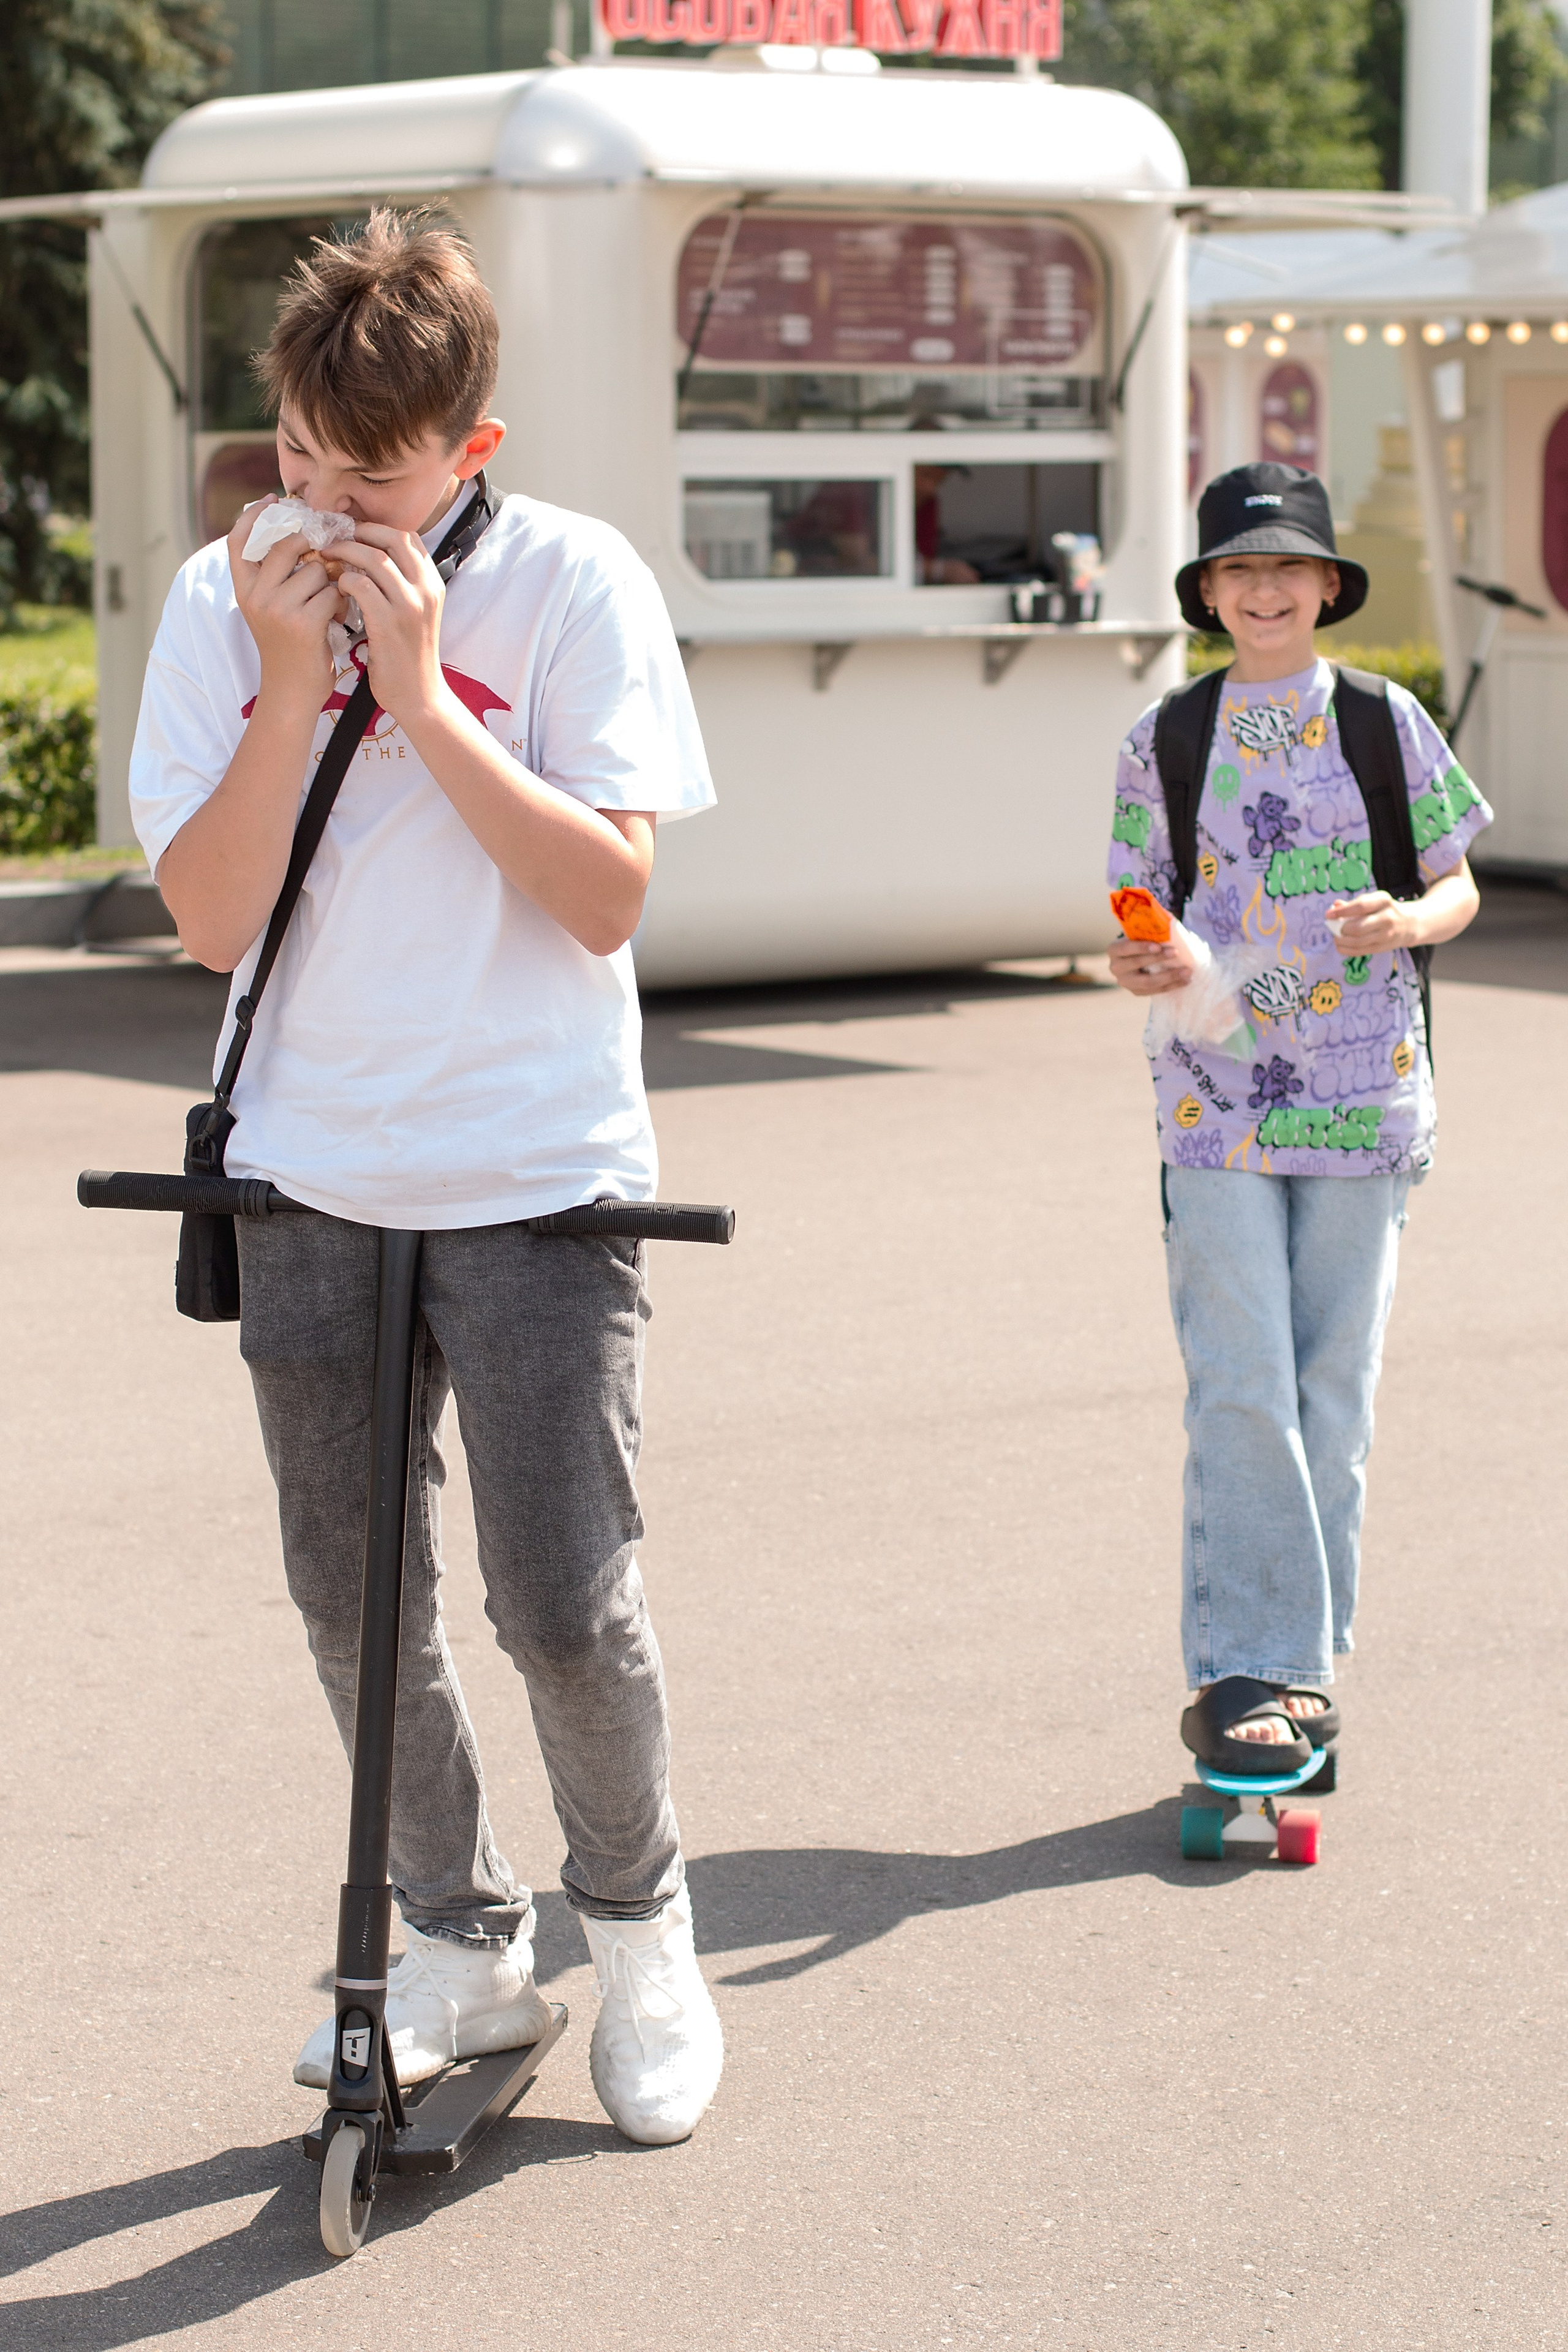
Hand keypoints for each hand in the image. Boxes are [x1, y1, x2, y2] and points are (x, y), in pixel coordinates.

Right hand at [227, 498, 343, 715]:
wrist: (292, 693)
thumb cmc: (289, 648)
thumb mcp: (271, 609)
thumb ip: (276, 576)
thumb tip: (299, 533)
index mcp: (244, 590)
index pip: (239, 540)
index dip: (254, 515)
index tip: (274, 500)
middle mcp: (256, 596)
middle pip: (286, 545)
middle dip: (313, 547)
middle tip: (329, 551)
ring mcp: (277, 609)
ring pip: (316, 569)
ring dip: (332, 582)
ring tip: (332, 603)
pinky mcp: (303, 623)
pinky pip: (332, 592)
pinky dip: (342, 602)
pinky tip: (339, 618)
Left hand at [331, 522, 447, 728]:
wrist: (419, 696)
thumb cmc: (409, 657)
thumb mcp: (415, 614)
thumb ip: (402, 586)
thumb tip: (370, 559)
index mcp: (433, 584)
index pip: (408, 537)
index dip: (378, 528)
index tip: (354, 532)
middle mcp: (426, 590)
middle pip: (392, 538)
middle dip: (359, 533)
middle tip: (334, 538)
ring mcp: (409, 606)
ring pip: (374, 558)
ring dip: (345, 553)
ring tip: (327, 558)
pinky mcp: (389, 623)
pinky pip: (361, 586)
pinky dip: (344, 581)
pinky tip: (336, 589)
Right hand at [1108, 931, 1198, 995]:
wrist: (1138, 955)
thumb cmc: (1142, 940)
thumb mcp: (1142, 932)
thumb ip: (1152, 927)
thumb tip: (1170, 920)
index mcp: (1114, 949)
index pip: (1125, 948)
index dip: (1141, 948)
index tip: (1158, 946)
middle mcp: (1115, 967)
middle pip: (1137, 965)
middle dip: (1158, 959)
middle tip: (1176, 953)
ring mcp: (1125, 982)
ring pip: (1147, 982)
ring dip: (1169, 977)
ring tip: (1186, 971)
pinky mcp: (1136, 992)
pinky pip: (1154, 991)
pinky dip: (1171, 986)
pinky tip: (1185, 980)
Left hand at [1325, 890, 1413, 953]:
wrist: (1410, 924)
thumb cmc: (1385, 909)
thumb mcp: (1374, 901)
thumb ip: (1354, 904)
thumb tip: (1334, 906)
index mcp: (1383, 901)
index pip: (1361, 906)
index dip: (1342, 911)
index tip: (1328, 915)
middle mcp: (1387, 918)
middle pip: (1358, 927)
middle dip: (1341, 929)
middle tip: (1334, 927)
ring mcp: (1386, 935)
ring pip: (1357, 942)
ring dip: (1341, 941)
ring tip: (1336, 937)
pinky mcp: (1383, 947)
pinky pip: (1360, 951)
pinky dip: (1346, 950)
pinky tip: (1340, 945)